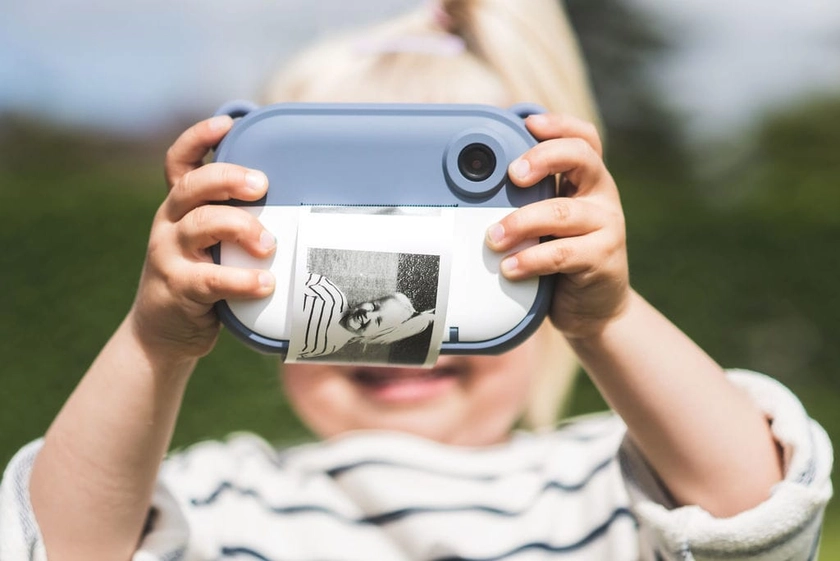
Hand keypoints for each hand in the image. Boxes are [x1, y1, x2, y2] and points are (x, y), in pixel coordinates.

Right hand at [130, 115, 276, 360]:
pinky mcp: (177, 289)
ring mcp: (168, 255)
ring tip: (269, 244)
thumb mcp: (213, 246)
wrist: (162, 334)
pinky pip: (210, 279)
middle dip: (227, 178)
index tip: (227, 124)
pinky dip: (242, 280)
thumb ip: (236, 223)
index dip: (197, 138)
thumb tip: (297, 205)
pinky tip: (266, 283)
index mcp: (179, 208)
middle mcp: (169, 224)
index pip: (178, 163)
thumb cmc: (203, 281)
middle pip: (191, 187)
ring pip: (200, 225)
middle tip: (261, 184)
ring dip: (240, 227)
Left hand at [485, 113, 629, 338]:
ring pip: (561, 212)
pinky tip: (509, 268)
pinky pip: (562, 254)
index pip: (584, 139)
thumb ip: (529, 202)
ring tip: (492, 238)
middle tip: (512, 175)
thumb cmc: (561, 261)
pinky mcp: (603, 259)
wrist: (595, 309)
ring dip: (520, 222)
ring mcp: (607, 227)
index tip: (527, 123)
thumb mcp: (547, 224)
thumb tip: (475, 185)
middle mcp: (602, 197)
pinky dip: (530, 259)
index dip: (558, 125)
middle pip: (581, 158)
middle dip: (542, 158)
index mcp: (588, 181)